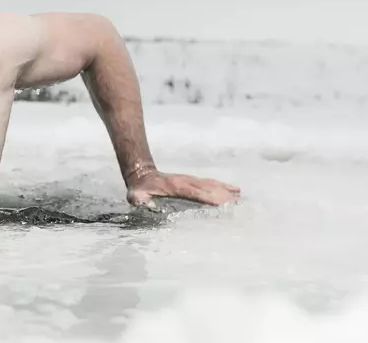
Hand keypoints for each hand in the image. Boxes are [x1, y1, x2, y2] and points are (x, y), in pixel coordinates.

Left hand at [126, 171, 240, 207]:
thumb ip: (138, 200)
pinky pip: (210, 183)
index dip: (206, 197)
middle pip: (207, 188)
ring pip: (211, 184)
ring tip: (240, 196)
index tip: (221, 202)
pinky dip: (223, 186)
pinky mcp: (193, 181)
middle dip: (222, 195)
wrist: (142, 173)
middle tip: (238, 203)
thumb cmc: (140, 189)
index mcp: (174, 187)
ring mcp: (190, 180)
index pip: (193, 192)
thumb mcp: (135, 195)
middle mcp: (185, 182)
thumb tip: (143, 203)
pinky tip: (235, 190)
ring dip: (225, 190)